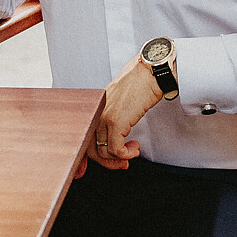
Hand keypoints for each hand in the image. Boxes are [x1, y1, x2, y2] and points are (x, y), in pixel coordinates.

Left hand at [89, 56, 160, 170]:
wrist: (151, 72)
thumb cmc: (141, 83)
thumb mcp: (121, 101)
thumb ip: (114, 116)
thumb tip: (117, 137)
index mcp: (96, 108)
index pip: (86, 138)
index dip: (94, 155)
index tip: (108, 160)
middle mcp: (96, 113)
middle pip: (92, 150)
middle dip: (108, 162)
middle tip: (123, 163)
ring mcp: (104, 118)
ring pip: (103, 153)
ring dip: (120, 158)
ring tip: (133, 150)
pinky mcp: (116, 122)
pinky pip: (116, 150)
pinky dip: (127, 154)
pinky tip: (135, 148)